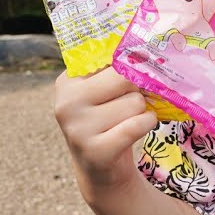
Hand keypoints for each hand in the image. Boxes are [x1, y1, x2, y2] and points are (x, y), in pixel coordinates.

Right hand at [54, 66, 158, 200]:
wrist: (101, 168)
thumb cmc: (108, 119)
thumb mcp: (103, 90)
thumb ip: (116, 66)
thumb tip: (148, 46)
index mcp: (67, 81)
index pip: (111, 57)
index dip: (130, 65)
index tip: (132, 74)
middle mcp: (66, 103)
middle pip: (125, 78)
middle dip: (136, 90)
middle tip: (128, 104)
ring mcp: (78, 128)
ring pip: (135, 102)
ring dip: (141, 111)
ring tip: (125, 122)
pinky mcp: (97, 151)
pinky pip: (138, 124)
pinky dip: (147, 124)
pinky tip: (135, 130)